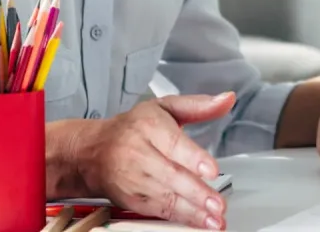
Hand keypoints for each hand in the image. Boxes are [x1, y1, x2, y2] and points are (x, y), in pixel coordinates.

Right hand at [73, 93, 236, 229]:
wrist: (92, 152)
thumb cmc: (133, 128)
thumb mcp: (165, 107)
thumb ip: (199, 105)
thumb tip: (227, 100)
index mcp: (149, 126)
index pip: (172, 143)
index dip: (193, 158)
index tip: (211, 170)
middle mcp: (139, 153)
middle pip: (170, 175)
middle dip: (196, 192)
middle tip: (218, 204)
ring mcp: (134, 179)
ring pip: (164, 197)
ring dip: (191, 211)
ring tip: (213, 220)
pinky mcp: (131, 199)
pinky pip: (157, 211)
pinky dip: (180, 219)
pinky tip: (198, 223)